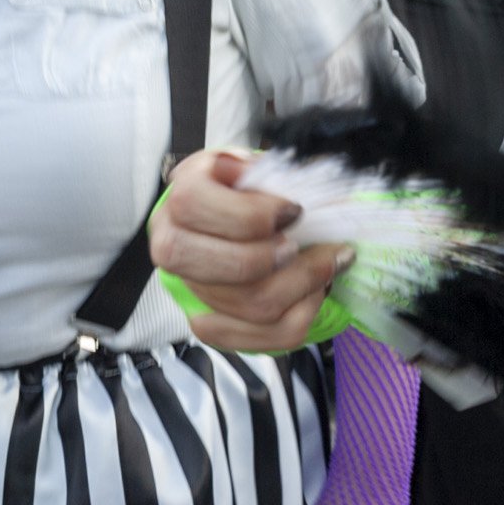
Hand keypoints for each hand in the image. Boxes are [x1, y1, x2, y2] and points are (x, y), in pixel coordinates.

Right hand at [150, 150, 351, 350]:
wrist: (245, 228)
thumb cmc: (250, 194)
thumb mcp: (253, 169)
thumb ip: (258, 170)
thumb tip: (261, 178)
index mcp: (179, 201)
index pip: (194, 206)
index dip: (248, 213)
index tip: (291, 210)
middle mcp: (175, 248)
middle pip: (222, 266)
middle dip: (274, 258)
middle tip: (299, 244)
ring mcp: (193, 293)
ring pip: (253, 304)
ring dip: (304, 282)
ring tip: (328, 260)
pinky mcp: (215, 327)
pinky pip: (268, 335)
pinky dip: (304, 311)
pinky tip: (316, 289)